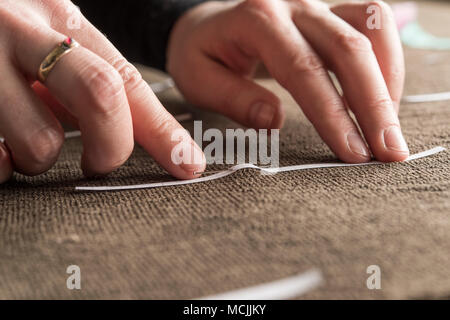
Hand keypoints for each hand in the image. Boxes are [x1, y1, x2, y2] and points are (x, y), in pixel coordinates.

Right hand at [0, 0, 205, 183]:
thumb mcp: (47, 44)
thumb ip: (86, 79)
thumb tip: (138, 134)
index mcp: (59, 18)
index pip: (127, 80)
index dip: (163, 129)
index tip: (188, 164)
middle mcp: (21, 30)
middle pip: (100, 96)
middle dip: (110, 147)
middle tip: (99, 162)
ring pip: (42, 142)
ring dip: (40, 158)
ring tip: (23, 141)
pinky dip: (1, 166)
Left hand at [167, 0, 408, 162]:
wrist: (207, 22)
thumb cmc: (201, 52)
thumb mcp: (198, 78)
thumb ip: (233, 98)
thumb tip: (275, 121)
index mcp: (257, 19)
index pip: (303, 68)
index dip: (333, 113)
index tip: (353, 153)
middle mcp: (294, 4)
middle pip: (349, 48)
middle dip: (375, 104)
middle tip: (390, 152)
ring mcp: (316, 4)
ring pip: (372, 29)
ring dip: (389, 81)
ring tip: (387, 128)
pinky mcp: (330, 12)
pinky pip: (373, 25)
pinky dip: (386, 61)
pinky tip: (382, 97)